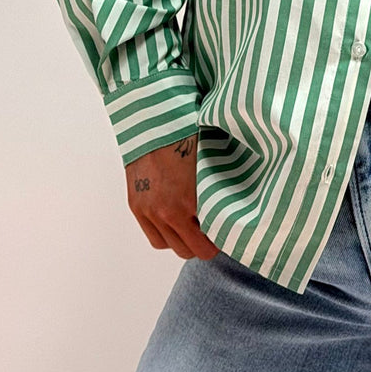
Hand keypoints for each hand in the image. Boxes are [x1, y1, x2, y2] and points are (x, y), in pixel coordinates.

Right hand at [125, 133, 219, 260]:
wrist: (153, 122)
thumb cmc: (187, 134)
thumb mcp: (211, 162)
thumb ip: (217, 190)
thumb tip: (233, 205)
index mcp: (189, 200)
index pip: (209, 241)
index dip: (221, 240)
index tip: (228, 233)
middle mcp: (168, 212)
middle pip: (190, 250)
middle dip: (204, 245)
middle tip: (214, 233)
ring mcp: (150, 211)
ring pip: (172, 247)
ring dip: (185, 242)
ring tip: (195, 228)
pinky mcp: (137, 207)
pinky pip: (155, 237)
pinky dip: (167, 236)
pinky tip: (177, 223)